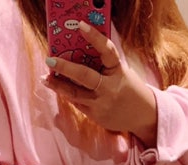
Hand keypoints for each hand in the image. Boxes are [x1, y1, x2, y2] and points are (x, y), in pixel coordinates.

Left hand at [43, 22, 157, 143]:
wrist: (143, 116)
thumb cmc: (129, 89)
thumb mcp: (121, 73)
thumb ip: (104, 64)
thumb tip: (80, 51)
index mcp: (118, 71)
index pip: (107, 50)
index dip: (94, 37)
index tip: (81, 25)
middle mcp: (109, 88)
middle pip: (84, 76)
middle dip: (65, 67)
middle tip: (50, 60)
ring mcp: (101, 104)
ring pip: (75, 94)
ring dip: (58, 85)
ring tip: (45, 78)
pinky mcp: (96, 116)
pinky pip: (78, 104)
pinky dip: (67, 95)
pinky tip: (58, 88)